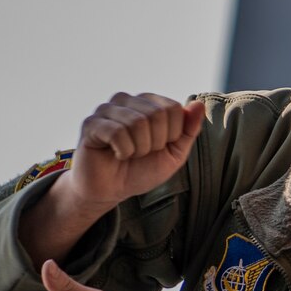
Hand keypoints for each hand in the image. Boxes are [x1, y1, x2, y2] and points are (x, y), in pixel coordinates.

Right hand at [60, 93, 205, 210]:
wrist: (112, 190)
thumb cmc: (142, 169)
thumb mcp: (175, 153)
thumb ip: (189, 130)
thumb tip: (199, 104)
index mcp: (148, 103)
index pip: (173, 108)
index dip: (172, 135)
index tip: (159, 147)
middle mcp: (127, 100)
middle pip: (157, 113)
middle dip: (156, 142)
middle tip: (142, 153)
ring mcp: (107, 109)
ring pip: (137, 122)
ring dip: (139, 148)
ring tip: (129, 154)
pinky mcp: (91, 124)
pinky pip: (117, 132)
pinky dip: (123, 151)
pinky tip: (116, 154)